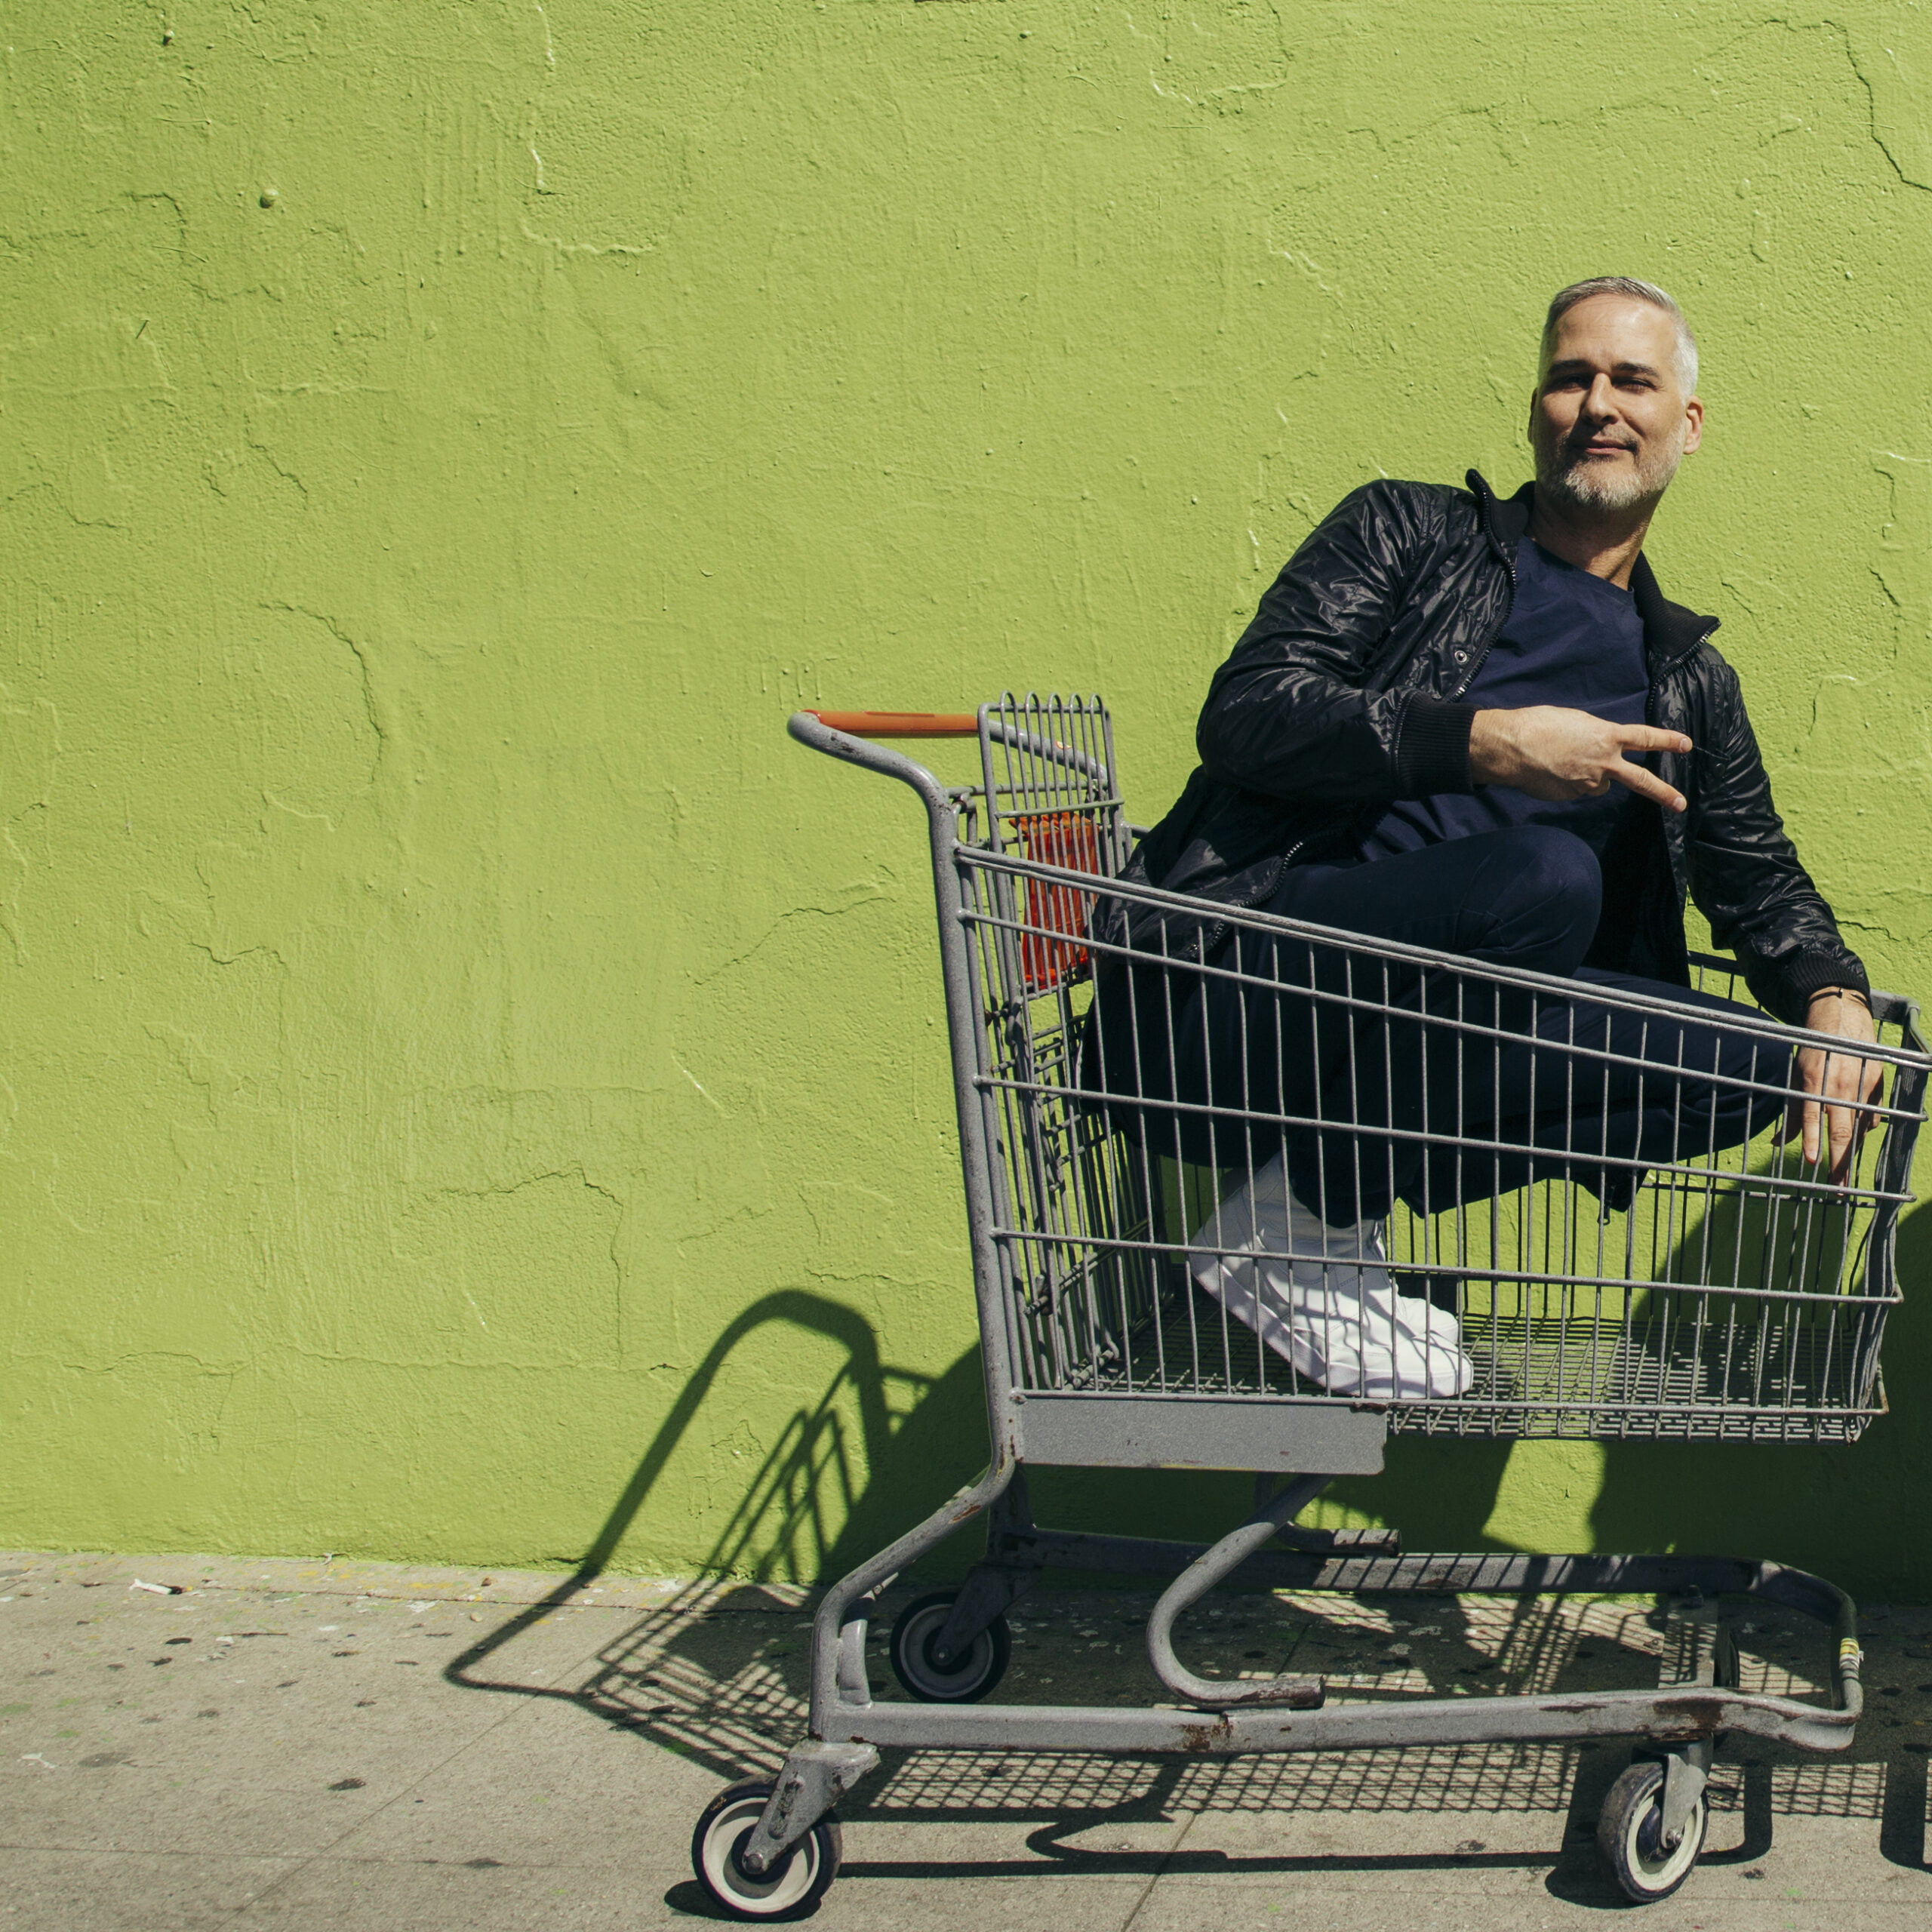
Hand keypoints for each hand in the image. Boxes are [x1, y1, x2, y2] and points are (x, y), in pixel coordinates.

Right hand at [1468, 706, 1691, 812]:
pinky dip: (1569, 782)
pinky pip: (1577, 790)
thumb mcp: (1574, 722)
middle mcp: (1603, 763)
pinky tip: (1551, 771)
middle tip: (1680, 804)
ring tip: (1563, 762)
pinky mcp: (1571, 796)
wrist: (1510, 748)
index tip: (1686, 745)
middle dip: (1663, 792)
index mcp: (1606, 737)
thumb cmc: (1538, 725)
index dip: (1668, 741)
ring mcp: (1587, 783)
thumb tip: (1598, 752)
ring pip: (1599, 783)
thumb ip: (1595, 737)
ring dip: (1589, 775)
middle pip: (1641, 780)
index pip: (1645, 739)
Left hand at [1782, 991, 1883, 1183]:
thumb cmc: (1814, 1054)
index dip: (1813, 1140)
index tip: (1812, 1162)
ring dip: (1851, 1151)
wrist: (1845, 1023)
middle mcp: (1841, 1086)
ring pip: (1859, 1129)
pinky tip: (1857, 1139)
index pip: (1812, 1116)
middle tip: (1837, 1188)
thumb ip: (1792, 1112)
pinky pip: (1872, 1118)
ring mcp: (1863, 1086)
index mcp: (1815, 1081)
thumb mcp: (1796, 1077)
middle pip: (1842, 1131)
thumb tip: (1778, 1144)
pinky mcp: (1878, 1086)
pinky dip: (1863, 1130)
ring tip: (1842, 1174)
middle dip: (1839, 1162)